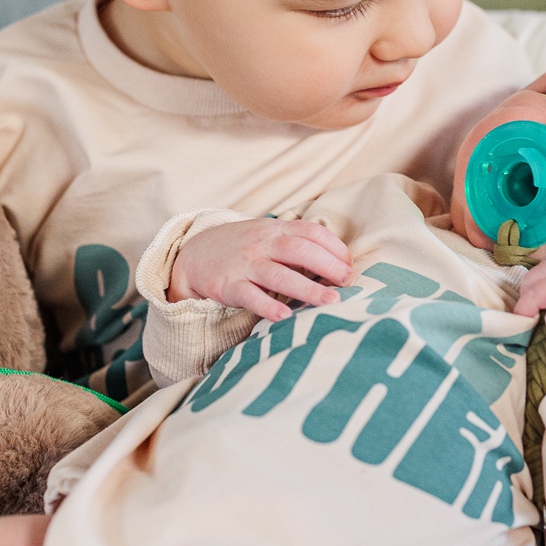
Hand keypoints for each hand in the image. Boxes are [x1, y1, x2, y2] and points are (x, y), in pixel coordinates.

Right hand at [170, 218, 352, 322]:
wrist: (195, 253)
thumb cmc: (244, 247)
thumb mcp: (269, 236)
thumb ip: (298, 245)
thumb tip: (338, 264)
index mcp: (276, 229)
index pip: (311, 232)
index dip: (334, 247)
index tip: (350, 265)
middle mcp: (262, 244)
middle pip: (299, 250)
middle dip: (327, 265)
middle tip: (347, 282)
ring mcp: (245, 264)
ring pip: (279, 274)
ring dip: (307, 289)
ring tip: (330, 302)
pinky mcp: (228, 285)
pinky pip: (250, 296)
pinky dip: (268, 306)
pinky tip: (286, 316)